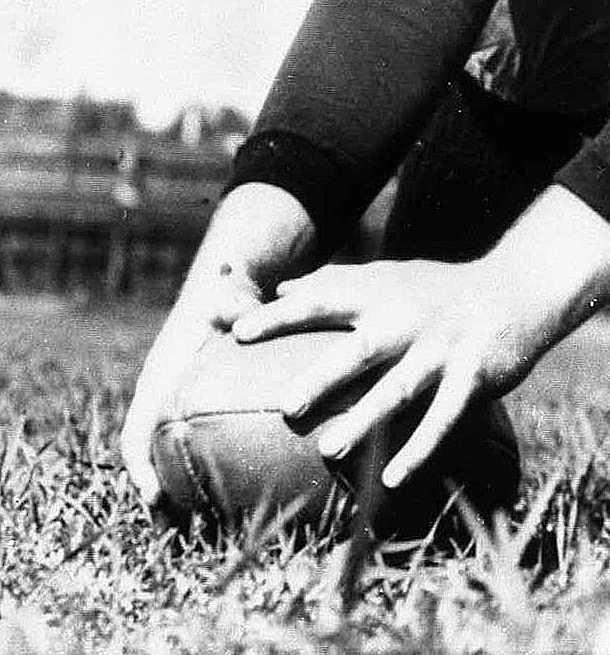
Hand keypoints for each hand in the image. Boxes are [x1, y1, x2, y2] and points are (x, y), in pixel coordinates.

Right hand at [121, 183, 317, 506]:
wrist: (227, 295)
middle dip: (159, 499)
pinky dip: (220, 479)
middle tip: (175, 533)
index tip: (153, 496)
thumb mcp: (228, 296)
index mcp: (158, 385)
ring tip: (209, 532)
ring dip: (186, 499)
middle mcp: (163, 406)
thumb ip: (233, 305)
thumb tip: (239, 312)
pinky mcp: (203, 420)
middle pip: (152, 464)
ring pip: (178, 466)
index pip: (137, 433)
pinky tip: (254, 502)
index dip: (139, 467)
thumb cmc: (225, 297)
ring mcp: (181, 416)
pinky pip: (207, 455)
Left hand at [232, 186, 609, 489]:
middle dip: (325, 375)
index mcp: (384, 292)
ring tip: (330, 449)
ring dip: (367, 419)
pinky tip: (391, 479)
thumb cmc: (440, 289)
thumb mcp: (392, 276)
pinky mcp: (474, 374)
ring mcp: (444, 348)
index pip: (325, 299)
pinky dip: (419, 448)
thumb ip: (338, 284)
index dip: (281, 315)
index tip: (236, 334)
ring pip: (402, 388)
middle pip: (362, 347)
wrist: (519, 289)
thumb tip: (277, 292)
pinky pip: (444, 417)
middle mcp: (411, 318)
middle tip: (287, 406)